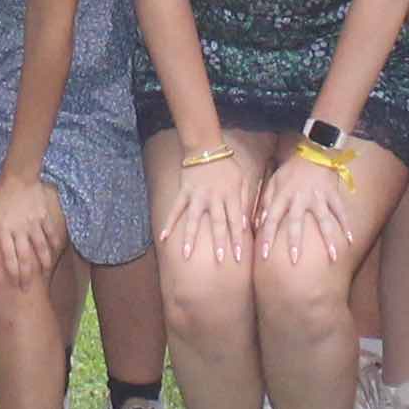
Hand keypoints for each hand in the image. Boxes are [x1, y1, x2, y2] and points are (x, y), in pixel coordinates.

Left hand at [0, 173, 65, 284]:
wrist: (19, 178)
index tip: (14, 283)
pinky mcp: (44, 217)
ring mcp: (34, 223)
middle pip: (25, 256)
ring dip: (43, 263)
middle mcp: (20, 229)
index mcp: (4, 229)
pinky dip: (53, 245)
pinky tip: (54, 254)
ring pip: (41, 247)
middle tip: (27, 288)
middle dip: (27, 275)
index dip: (12, 271)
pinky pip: (51, 234)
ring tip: (44, 274)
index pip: (9, 255)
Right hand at [160, 144, 249, 271]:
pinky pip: (175, 210)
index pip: (235, 221)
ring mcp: (197, 196)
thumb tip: (245, 224)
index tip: (238, 257)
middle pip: (217, 223)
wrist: (205, 147)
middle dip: (219, 243)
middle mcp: (214, 197)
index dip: (237, 239)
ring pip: (193, 220)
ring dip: (190, 238)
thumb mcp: (241, 180)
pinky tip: (163, 237)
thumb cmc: (226, 165)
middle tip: (220, 261)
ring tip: (187, 256)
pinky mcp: (184, 193)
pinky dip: (169, 223)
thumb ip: (244, 201)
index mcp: (230, 195)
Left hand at [256, 147, 363, 266]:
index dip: (266, 237)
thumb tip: (257, 224)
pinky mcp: (332, 194)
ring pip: (324, 220)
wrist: (315, 150)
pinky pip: (340, 211)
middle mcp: (300, 198)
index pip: (271, 219)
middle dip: (295, 242)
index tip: (264, 255)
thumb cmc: (292, 169)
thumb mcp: (274, 181)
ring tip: (333, 257)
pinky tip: (350, 240)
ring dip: (329, 239)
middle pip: (296, 223)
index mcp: (283, 195)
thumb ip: (267, 202)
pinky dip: (346, 225)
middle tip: (294, 261)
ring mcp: (318, 197)